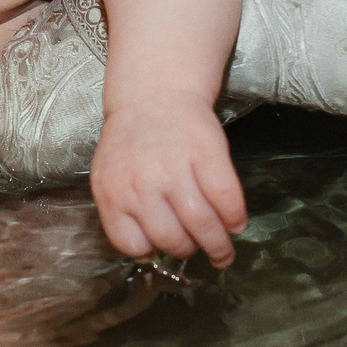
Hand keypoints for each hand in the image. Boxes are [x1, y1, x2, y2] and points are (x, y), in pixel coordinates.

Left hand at [90, 102, 245, 266]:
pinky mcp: (206, 153)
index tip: (163, 246)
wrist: (154, 95)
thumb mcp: (111, 176)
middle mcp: (141, 183)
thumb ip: (124, 211)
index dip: (152, 249)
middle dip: (189, 250)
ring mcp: (174, 168)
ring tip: (222, 250)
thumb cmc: (134, 143)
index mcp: (112, 193)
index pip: (131, 244)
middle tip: (198, 247)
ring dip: (218, 245)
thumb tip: (152, 251)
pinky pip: (226, 198)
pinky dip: (235, 217)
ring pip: (202, 225)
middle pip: (171, 239)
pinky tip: (235, 222)